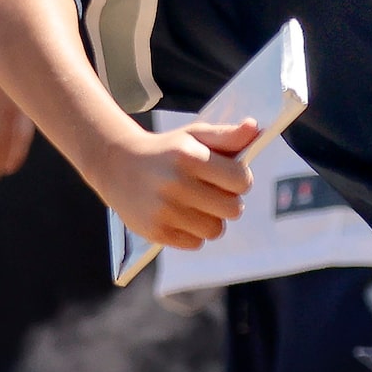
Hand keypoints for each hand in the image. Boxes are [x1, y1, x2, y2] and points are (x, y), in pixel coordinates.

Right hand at [91, 118, 259, 248]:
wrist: (116, 165)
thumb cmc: (165, 151)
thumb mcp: (194, 136)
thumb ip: (227, 135)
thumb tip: (255, 128)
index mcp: (189, 156)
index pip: (241, 180)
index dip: (240, 179)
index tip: (228, 176)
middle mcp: (176, 183)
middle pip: (233, 209)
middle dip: (228, 201)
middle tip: (213, 192)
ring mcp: (164, 210)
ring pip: (215, 230)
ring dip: (212, 220)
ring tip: (196, 205)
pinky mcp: (156, 231)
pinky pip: (195, 243)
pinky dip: (193, 233)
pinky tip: (180, 216)